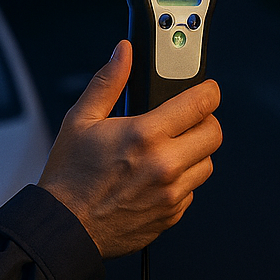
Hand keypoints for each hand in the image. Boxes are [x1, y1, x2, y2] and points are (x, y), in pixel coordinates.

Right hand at [38, 41, 221, 258]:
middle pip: (214, 134)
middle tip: (188, 120)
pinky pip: (192, 192)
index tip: (206, 90)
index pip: (201, 104)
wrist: (65, 227)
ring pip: (207, 164)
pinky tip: (156, 177)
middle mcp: (164, 164)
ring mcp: (171, 193)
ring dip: (194, 153)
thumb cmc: (69, 176)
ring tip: (168, 150)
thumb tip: (124, 53)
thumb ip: (108, 82)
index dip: (208, 91)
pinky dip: (181, 182)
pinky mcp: (171, 215)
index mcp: (144, 135)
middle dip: (205, 121)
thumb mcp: (81, 120)